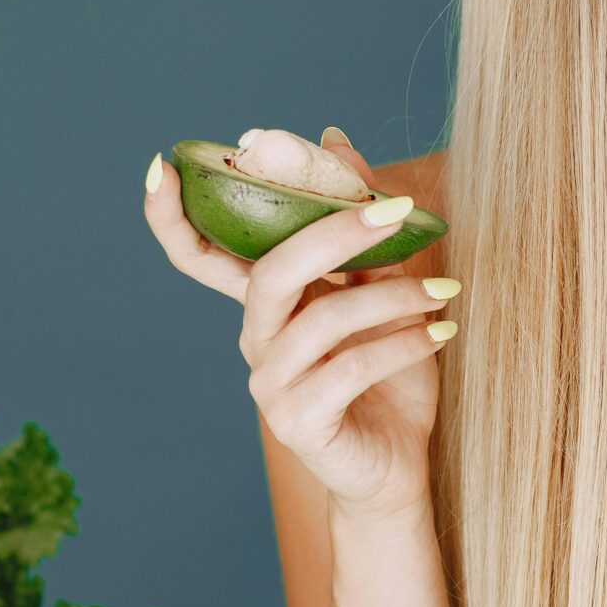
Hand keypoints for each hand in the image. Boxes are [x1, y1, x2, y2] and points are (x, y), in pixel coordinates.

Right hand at [142, 129, 457, 517]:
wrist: (398, 467)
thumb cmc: (386, 376)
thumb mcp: (380, 291)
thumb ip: (357, 226)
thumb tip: (334, 138)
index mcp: (265, 305)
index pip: (199, 257)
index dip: (170, 217)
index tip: (160, 164)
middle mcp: (256, 341)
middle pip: (273, 272)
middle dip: (334, 232)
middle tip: (398, 209)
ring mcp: (270, 385)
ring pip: (323, 319)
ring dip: (394, 296)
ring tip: (445, 291)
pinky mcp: (298, 424)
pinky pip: (350, 369)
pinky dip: (403, 343)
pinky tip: (443, 331)